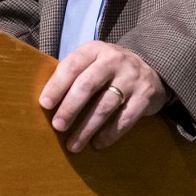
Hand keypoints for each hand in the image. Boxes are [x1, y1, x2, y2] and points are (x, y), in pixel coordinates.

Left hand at [39, 41, 171, 151]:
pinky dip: (109, 134)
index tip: (45, 105)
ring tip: (74, 145)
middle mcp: (114, 60)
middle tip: (58, 126)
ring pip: (105, 106)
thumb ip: (73, 75)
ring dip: (87, 128)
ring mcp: (132, 77)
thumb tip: (47, 104)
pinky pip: (125, 119)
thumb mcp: (92, 62)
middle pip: (87, 85)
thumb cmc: (108, 71)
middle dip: (70, 108)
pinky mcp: (145, 96)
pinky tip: (97, 144)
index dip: (56, 86)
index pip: (71, 66)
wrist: (150, 69)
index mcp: (95, 50)